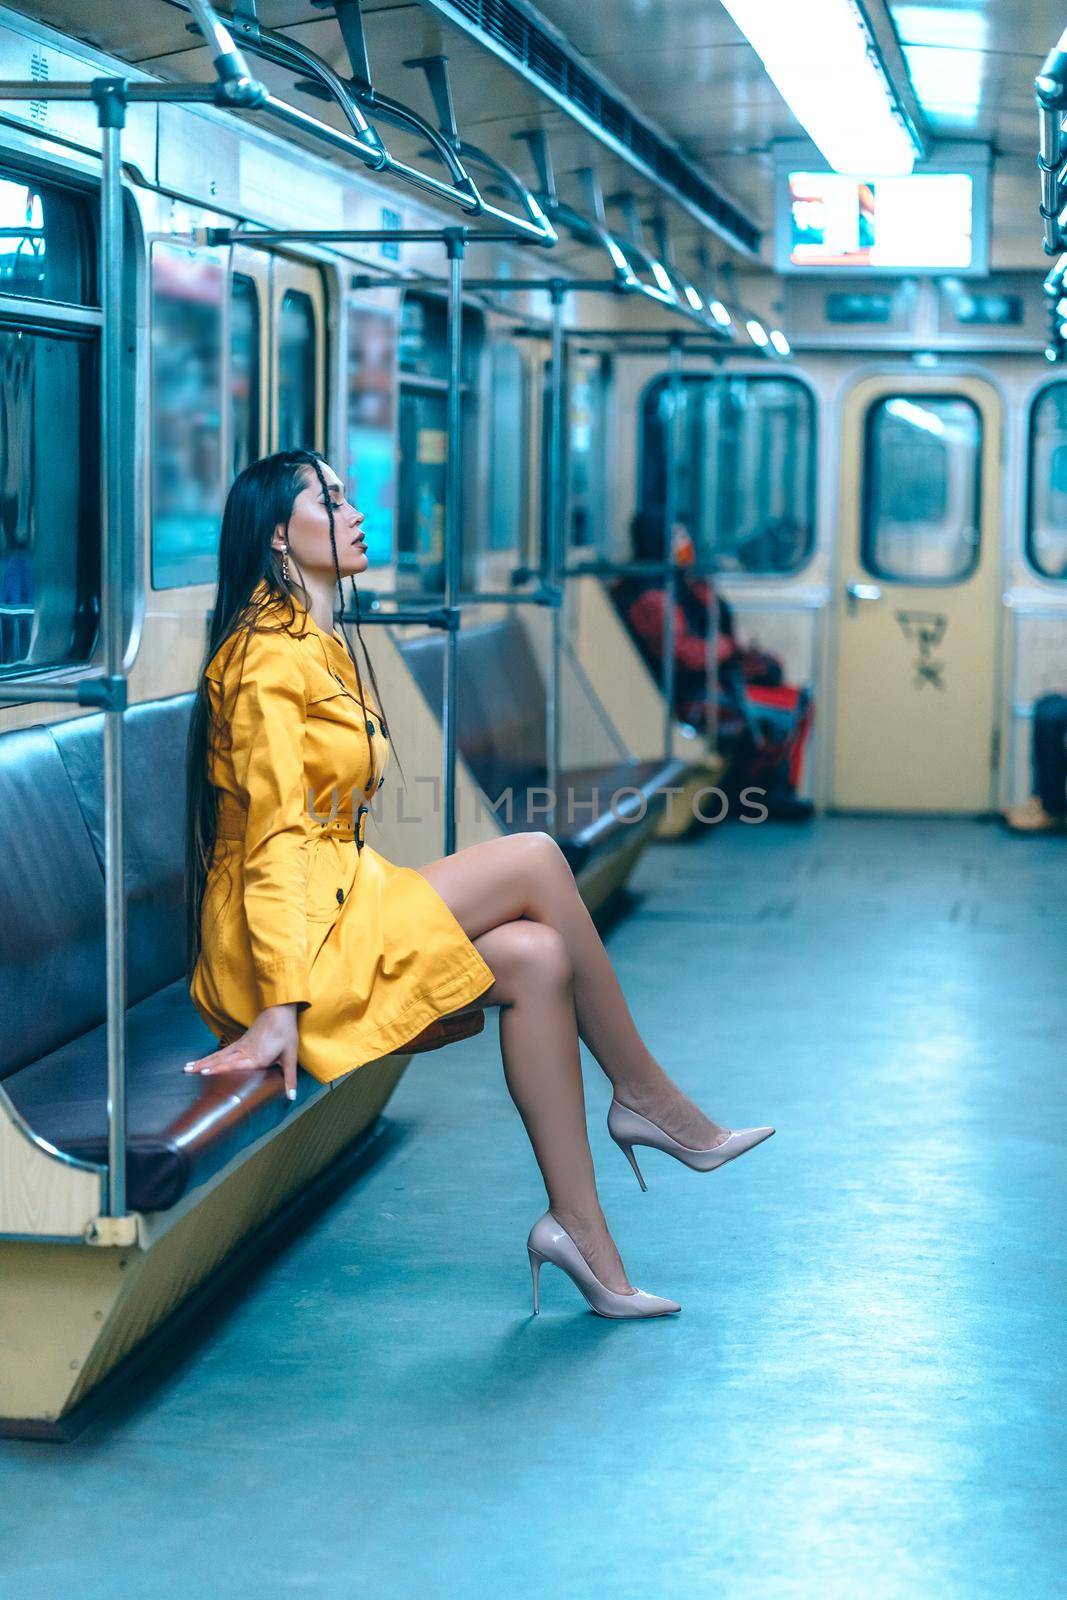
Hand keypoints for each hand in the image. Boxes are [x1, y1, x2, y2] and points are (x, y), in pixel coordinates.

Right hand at [184, 1004, 300, 1100]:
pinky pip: (222, 1051)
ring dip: (203, 1062)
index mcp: (256, 1058)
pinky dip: (211, 1056)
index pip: (233, 1065)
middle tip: (185, 1071)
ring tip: (187, 1067)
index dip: (218, 1069)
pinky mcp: (240, 1041)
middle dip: (203, 1067)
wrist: (280, 1011)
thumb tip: (291, 1097)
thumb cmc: (286, 1033)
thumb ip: (289, 1077)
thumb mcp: (290, 1056)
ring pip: (218, 1055)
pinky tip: (204, 1060)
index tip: (202, 1073)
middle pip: (221, 1061)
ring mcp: (240, 1046)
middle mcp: (244, 1052)